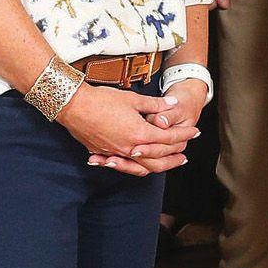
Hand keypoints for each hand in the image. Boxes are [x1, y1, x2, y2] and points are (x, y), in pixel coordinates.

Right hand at [61, 83, 197, 176]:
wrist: (73, 106)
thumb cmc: (102, 99)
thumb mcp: (132, 99)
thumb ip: (155, 105)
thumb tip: (172, 105)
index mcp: (140, 133)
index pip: (168, 137)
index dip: (183, 135)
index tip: (194, 132)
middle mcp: (130, 148)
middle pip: (159, 158)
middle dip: (175, 155)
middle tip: (186, 155)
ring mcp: (116, 153)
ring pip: (143, 167)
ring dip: (159, 166)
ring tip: (168, 164)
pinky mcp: (104, 154)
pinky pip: (126, 166)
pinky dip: (137, 168)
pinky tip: (141, 165)